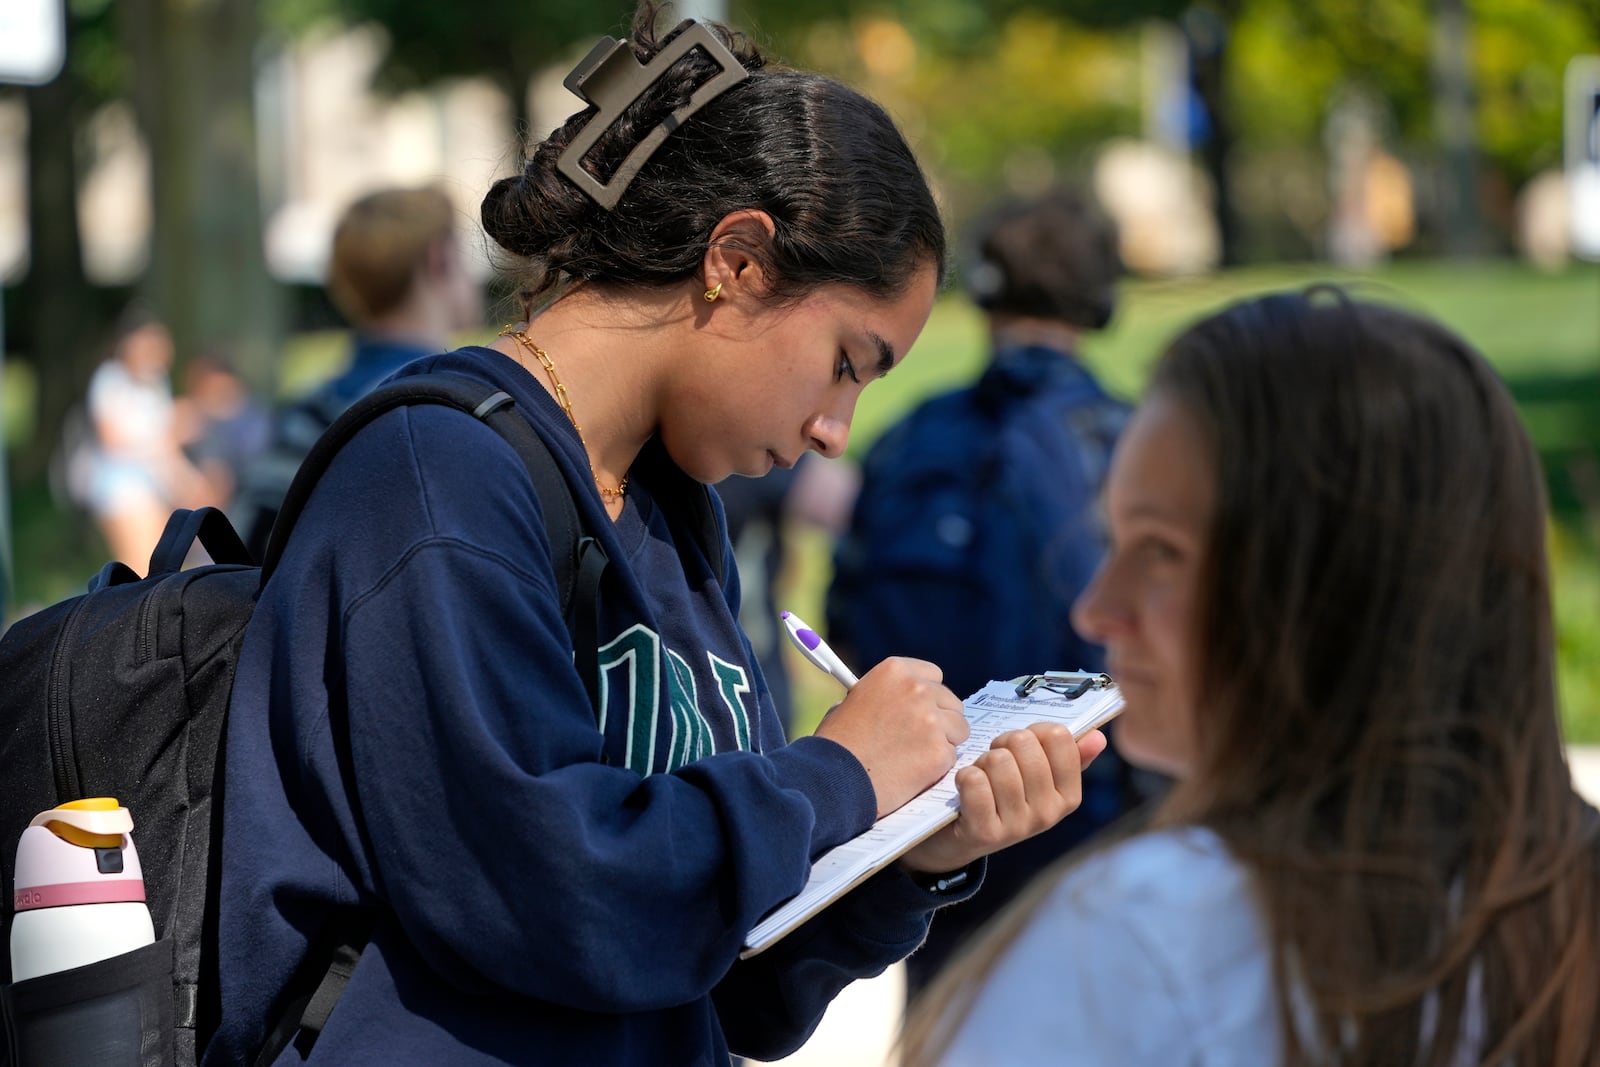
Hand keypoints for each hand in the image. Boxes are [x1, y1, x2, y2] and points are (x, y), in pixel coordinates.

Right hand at [811, 657, 967, 816]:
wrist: (833, 778)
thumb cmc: (836, 744)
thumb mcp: (852, 702)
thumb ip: (882, 696)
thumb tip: (896, 700)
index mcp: (894, 671)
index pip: (933, 675)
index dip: (928, 694)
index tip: (922, 708)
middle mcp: (917, 689)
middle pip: (950, 702)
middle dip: (940, 719)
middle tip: (920, 738)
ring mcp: (932, 721)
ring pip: (958, 729)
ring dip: (943, 742)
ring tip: (914, 757)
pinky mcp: (939, 752)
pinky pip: (951, 756)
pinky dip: (936, 766)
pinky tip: (912, 772)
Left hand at [899, 724, 1106, 874]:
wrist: (960, 840)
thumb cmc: (1001, 797)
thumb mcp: (1037, 779)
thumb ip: (1068, 757)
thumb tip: (1097, 736)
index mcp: (1069, 797)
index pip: (1059, 737)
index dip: (1034, 731)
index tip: (1022, 746)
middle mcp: (1049, 814)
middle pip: (1024, 744)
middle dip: (1003, 743)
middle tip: (995, 762)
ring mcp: (1018, 826)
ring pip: (998, 760)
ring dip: (982, 762)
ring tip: (982, 777)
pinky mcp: (985, 832)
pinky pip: (974, 782)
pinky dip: (964, 777)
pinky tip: (965, 789)